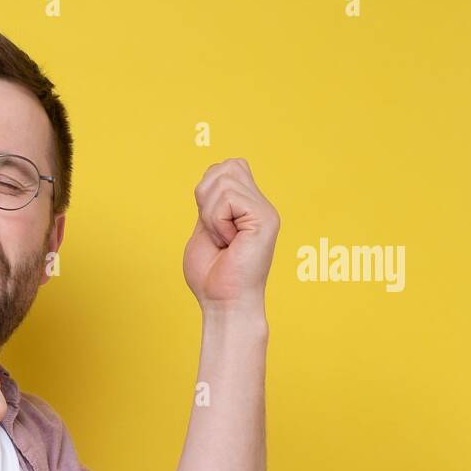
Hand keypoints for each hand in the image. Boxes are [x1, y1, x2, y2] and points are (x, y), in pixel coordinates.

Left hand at [182, 158, 279, 311]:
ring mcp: (265, 211)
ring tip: (222, 240)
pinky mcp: (265, 219)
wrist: (223, 304)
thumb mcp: (204, 229)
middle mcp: (261, 205)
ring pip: (224, 180)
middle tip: (215, 232)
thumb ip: (211, 202)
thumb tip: (214, 172)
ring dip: (210, 214)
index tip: (210, 224)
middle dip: (205, 198)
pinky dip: (216, 222)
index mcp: (248, 207)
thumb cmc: (211, 276)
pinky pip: (227, 198)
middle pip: (226, 166)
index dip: (208, 189)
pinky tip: (227, 242)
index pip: (228, 166)